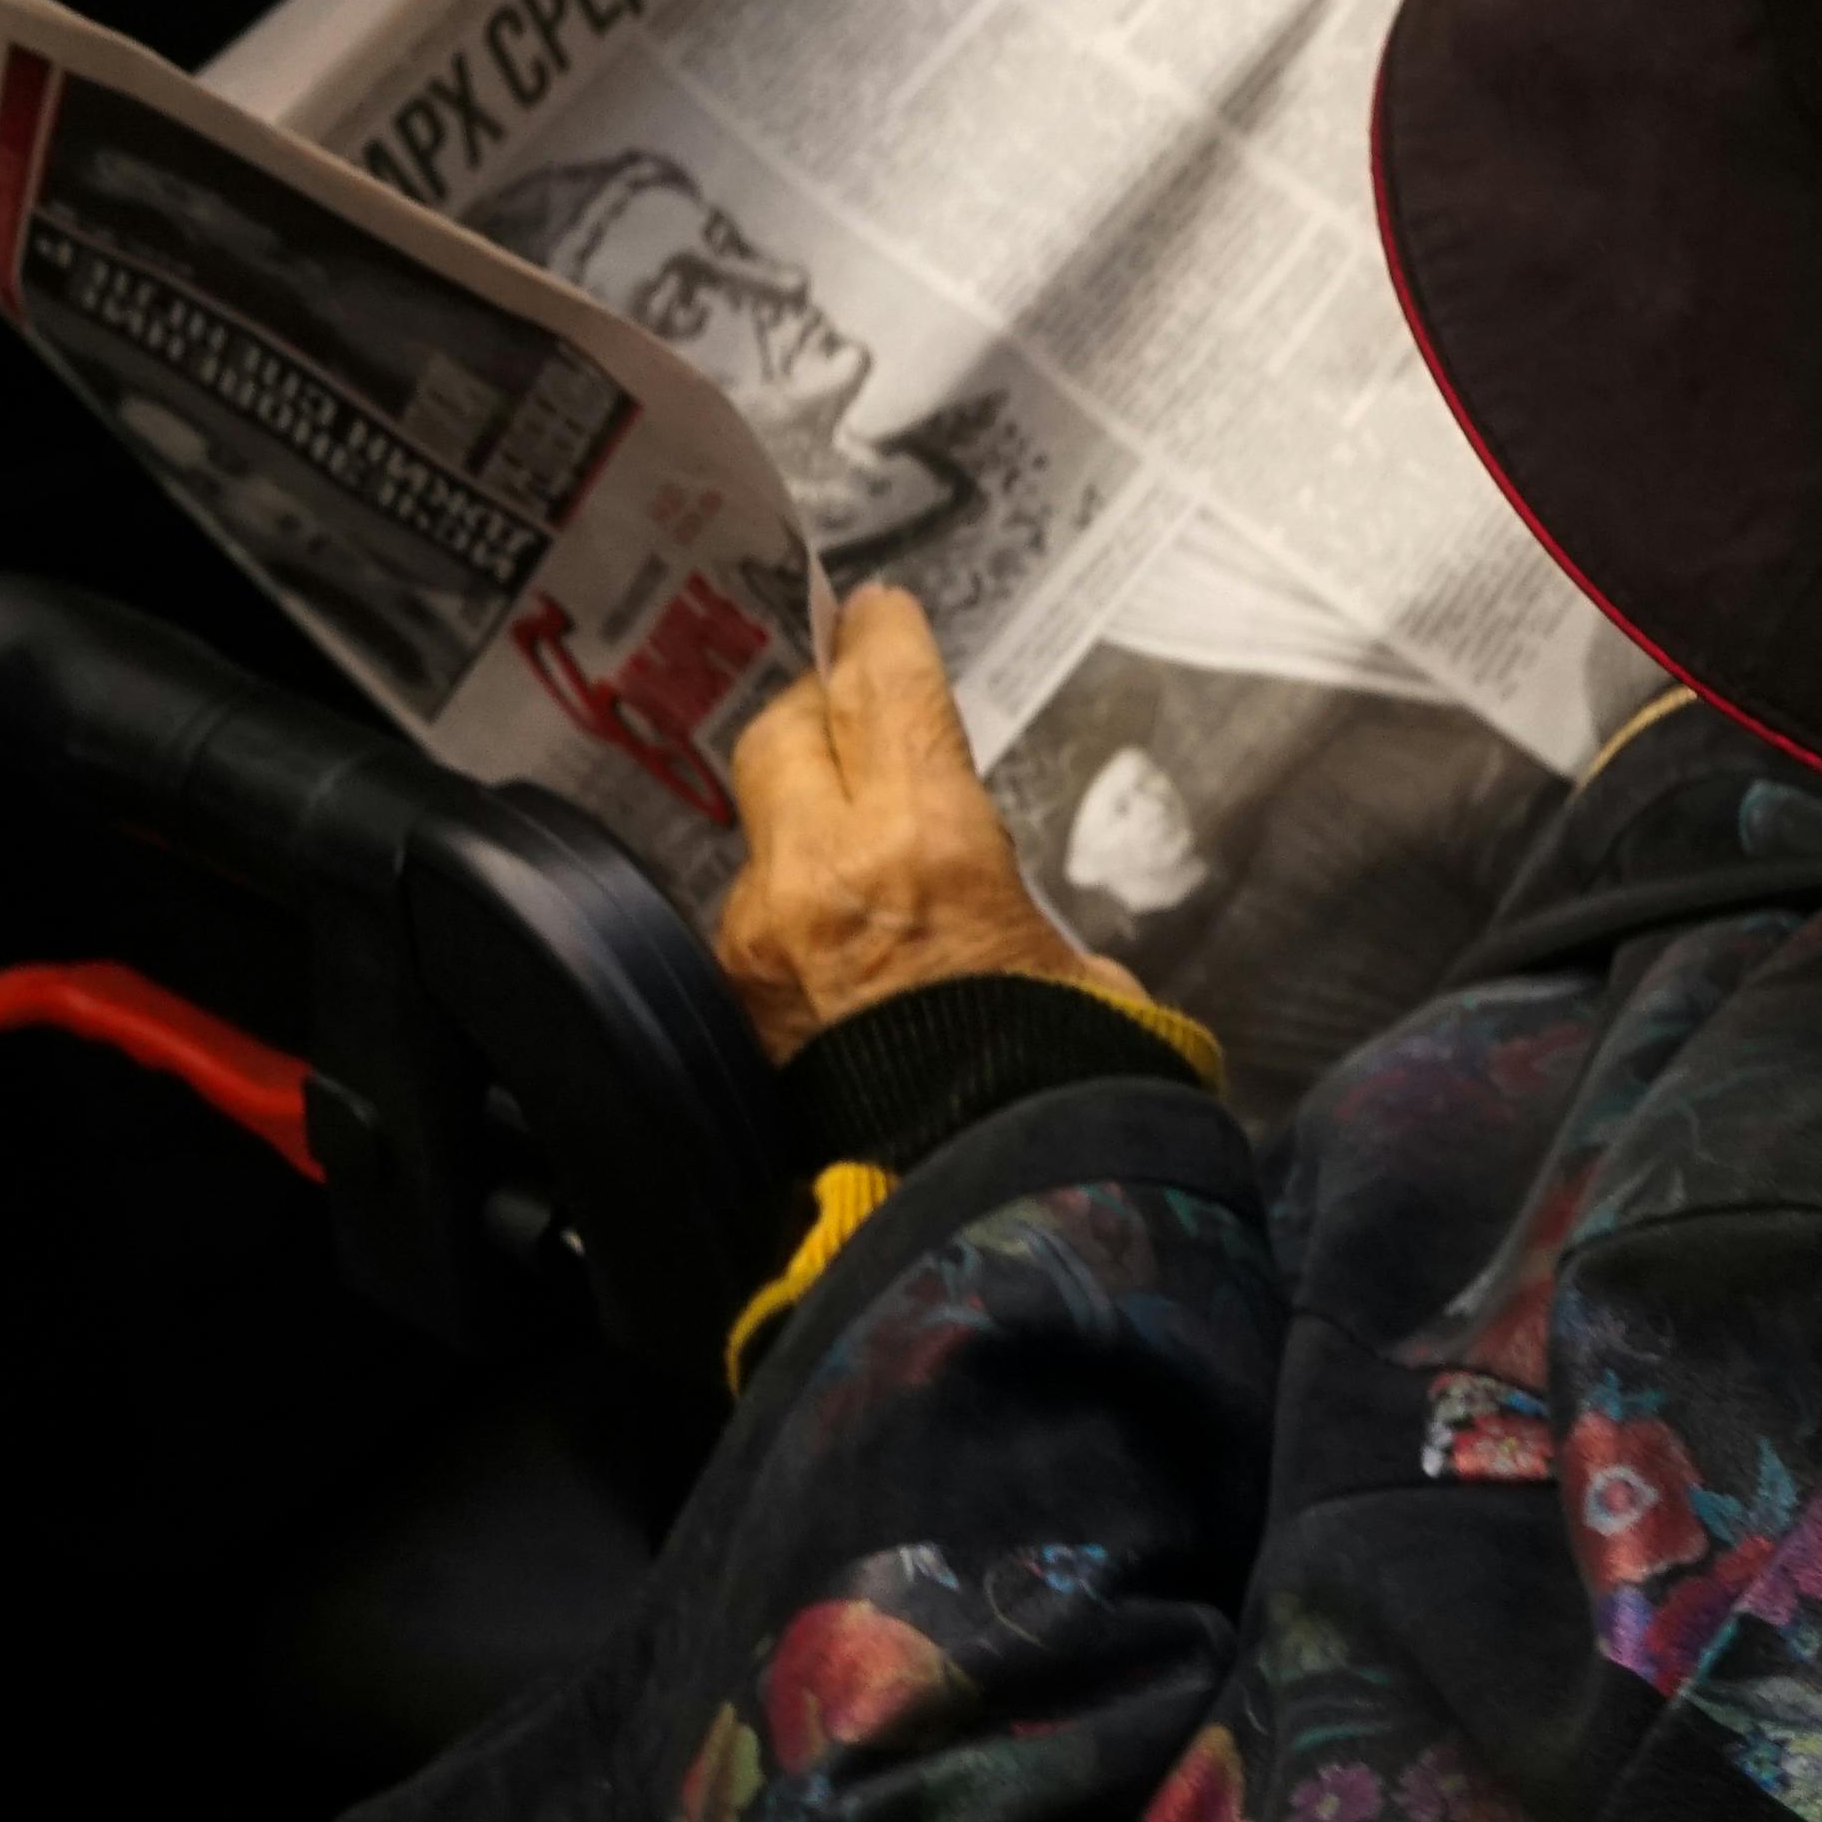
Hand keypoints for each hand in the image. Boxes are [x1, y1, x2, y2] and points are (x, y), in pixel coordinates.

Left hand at [710, 586, 1135, 1062]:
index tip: (874, 610)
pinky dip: (791, 905)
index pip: (884, 688)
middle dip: (817, 708)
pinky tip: (838, 946)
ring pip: (759, 823)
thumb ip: (1037, 911)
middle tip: (851, 710)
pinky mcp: (734, 993)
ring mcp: (764, 932)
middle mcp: (827, 869)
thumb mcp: (1086, 976)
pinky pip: (754, 909)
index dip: (880, 635)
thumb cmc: (1051, 1086)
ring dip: (802, 821)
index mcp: (929, 843)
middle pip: (784, 727)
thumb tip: (1038, 922)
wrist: (969, 1210)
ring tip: (855, 857)